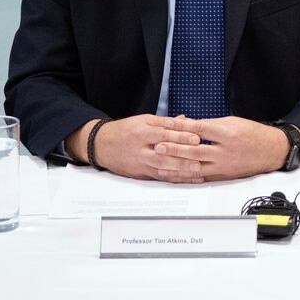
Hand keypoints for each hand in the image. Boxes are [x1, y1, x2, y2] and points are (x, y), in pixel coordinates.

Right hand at [67, 115, 204, 182]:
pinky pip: (159, 178)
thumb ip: (166, 122)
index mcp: (141, 133)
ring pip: (161, 169)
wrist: (100, 145)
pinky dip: (174, 179)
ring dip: (180, 172)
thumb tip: (187, 121)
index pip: (163, 134)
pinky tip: (188, 179)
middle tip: (199, 159)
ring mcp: (140, 164)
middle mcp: (140, 150)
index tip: (196, 138)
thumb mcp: (143, 120)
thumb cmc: (125, 130)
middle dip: (181, 158)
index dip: (180, 137)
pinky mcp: (140, 174)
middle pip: (162, 155)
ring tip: (198, 171)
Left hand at [153, 116, 293, 182]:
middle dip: (175, 148)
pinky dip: (187, 176)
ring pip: (196, 166)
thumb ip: (209, 124)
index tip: (166, 124)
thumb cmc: (252, 133)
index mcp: (228, 133)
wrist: (272, 150)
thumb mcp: (232, 122)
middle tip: (158, 146)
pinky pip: (201, 177)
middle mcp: (225, 151)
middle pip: (195, 150)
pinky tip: (175, 174)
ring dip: (177, 164)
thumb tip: (187, 124)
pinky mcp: (224, 176)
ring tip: (162, 161)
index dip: (181, 126)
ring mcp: (224, 165)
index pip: (200, 129)